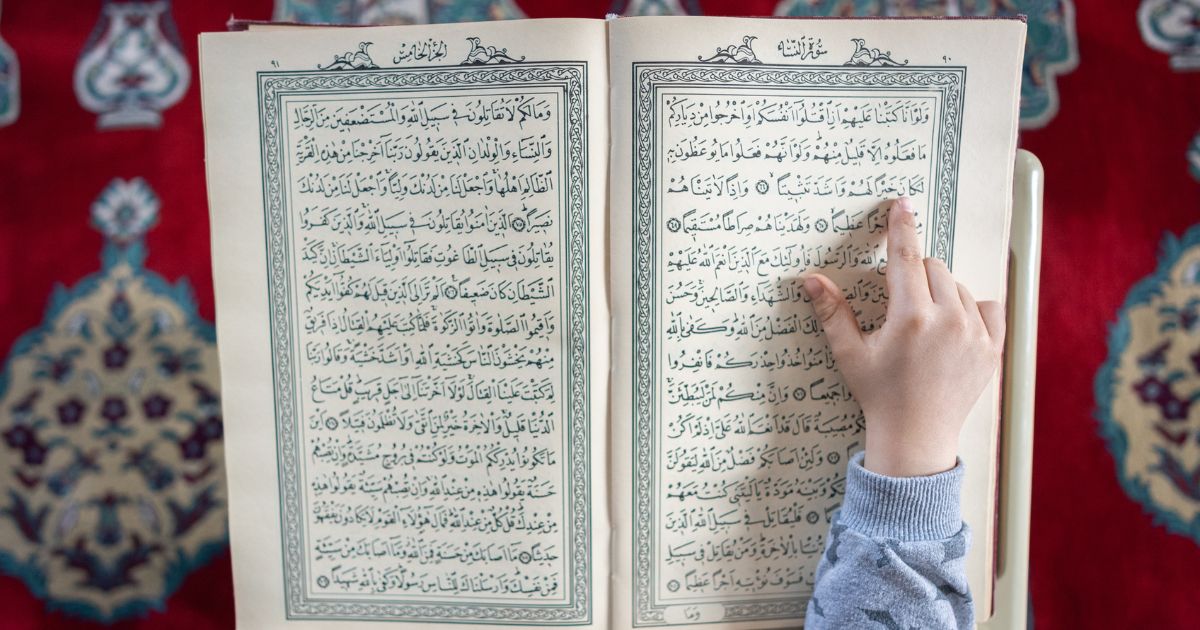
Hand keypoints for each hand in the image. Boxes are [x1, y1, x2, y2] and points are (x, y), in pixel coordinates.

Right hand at [802, 198, 1005, 476]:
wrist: (916, 437)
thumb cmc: (879, 394)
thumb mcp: (849, 354)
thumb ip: (832, 312)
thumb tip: (809, 278)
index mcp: (910, 319)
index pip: (906, 258)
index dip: (901, 227)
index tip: (902, 203)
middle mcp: (947, 322)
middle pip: (934, 267)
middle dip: (916, 276)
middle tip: (901, 307)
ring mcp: (974, 335)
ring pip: (958, 285)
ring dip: (940, 292)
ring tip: (923, 325)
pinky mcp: (992, 348)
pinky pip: (988, 306)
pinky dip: (970, 308)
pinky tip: (953, 327)